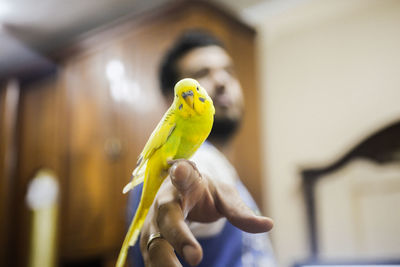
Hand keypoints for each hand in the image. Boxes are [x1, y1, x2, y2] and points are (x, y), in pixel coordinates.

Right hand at [139, 160, 273, 266]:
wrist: (179, 194)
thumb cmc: (204, 193)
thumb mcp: (224, 196)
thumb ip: (240, 211)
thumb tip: (268, 225)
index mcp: (184, 182)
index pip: (181, 175)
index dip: (181, 174)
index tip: (182, 170)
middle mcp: (164, 201)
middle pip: (166, 218)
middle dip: (179, 237)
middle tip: (196, 259)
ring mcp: (153, 222)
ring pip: (152, 243)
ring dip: (164, 263)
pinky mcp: (149, 240)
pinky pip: (152, 258)